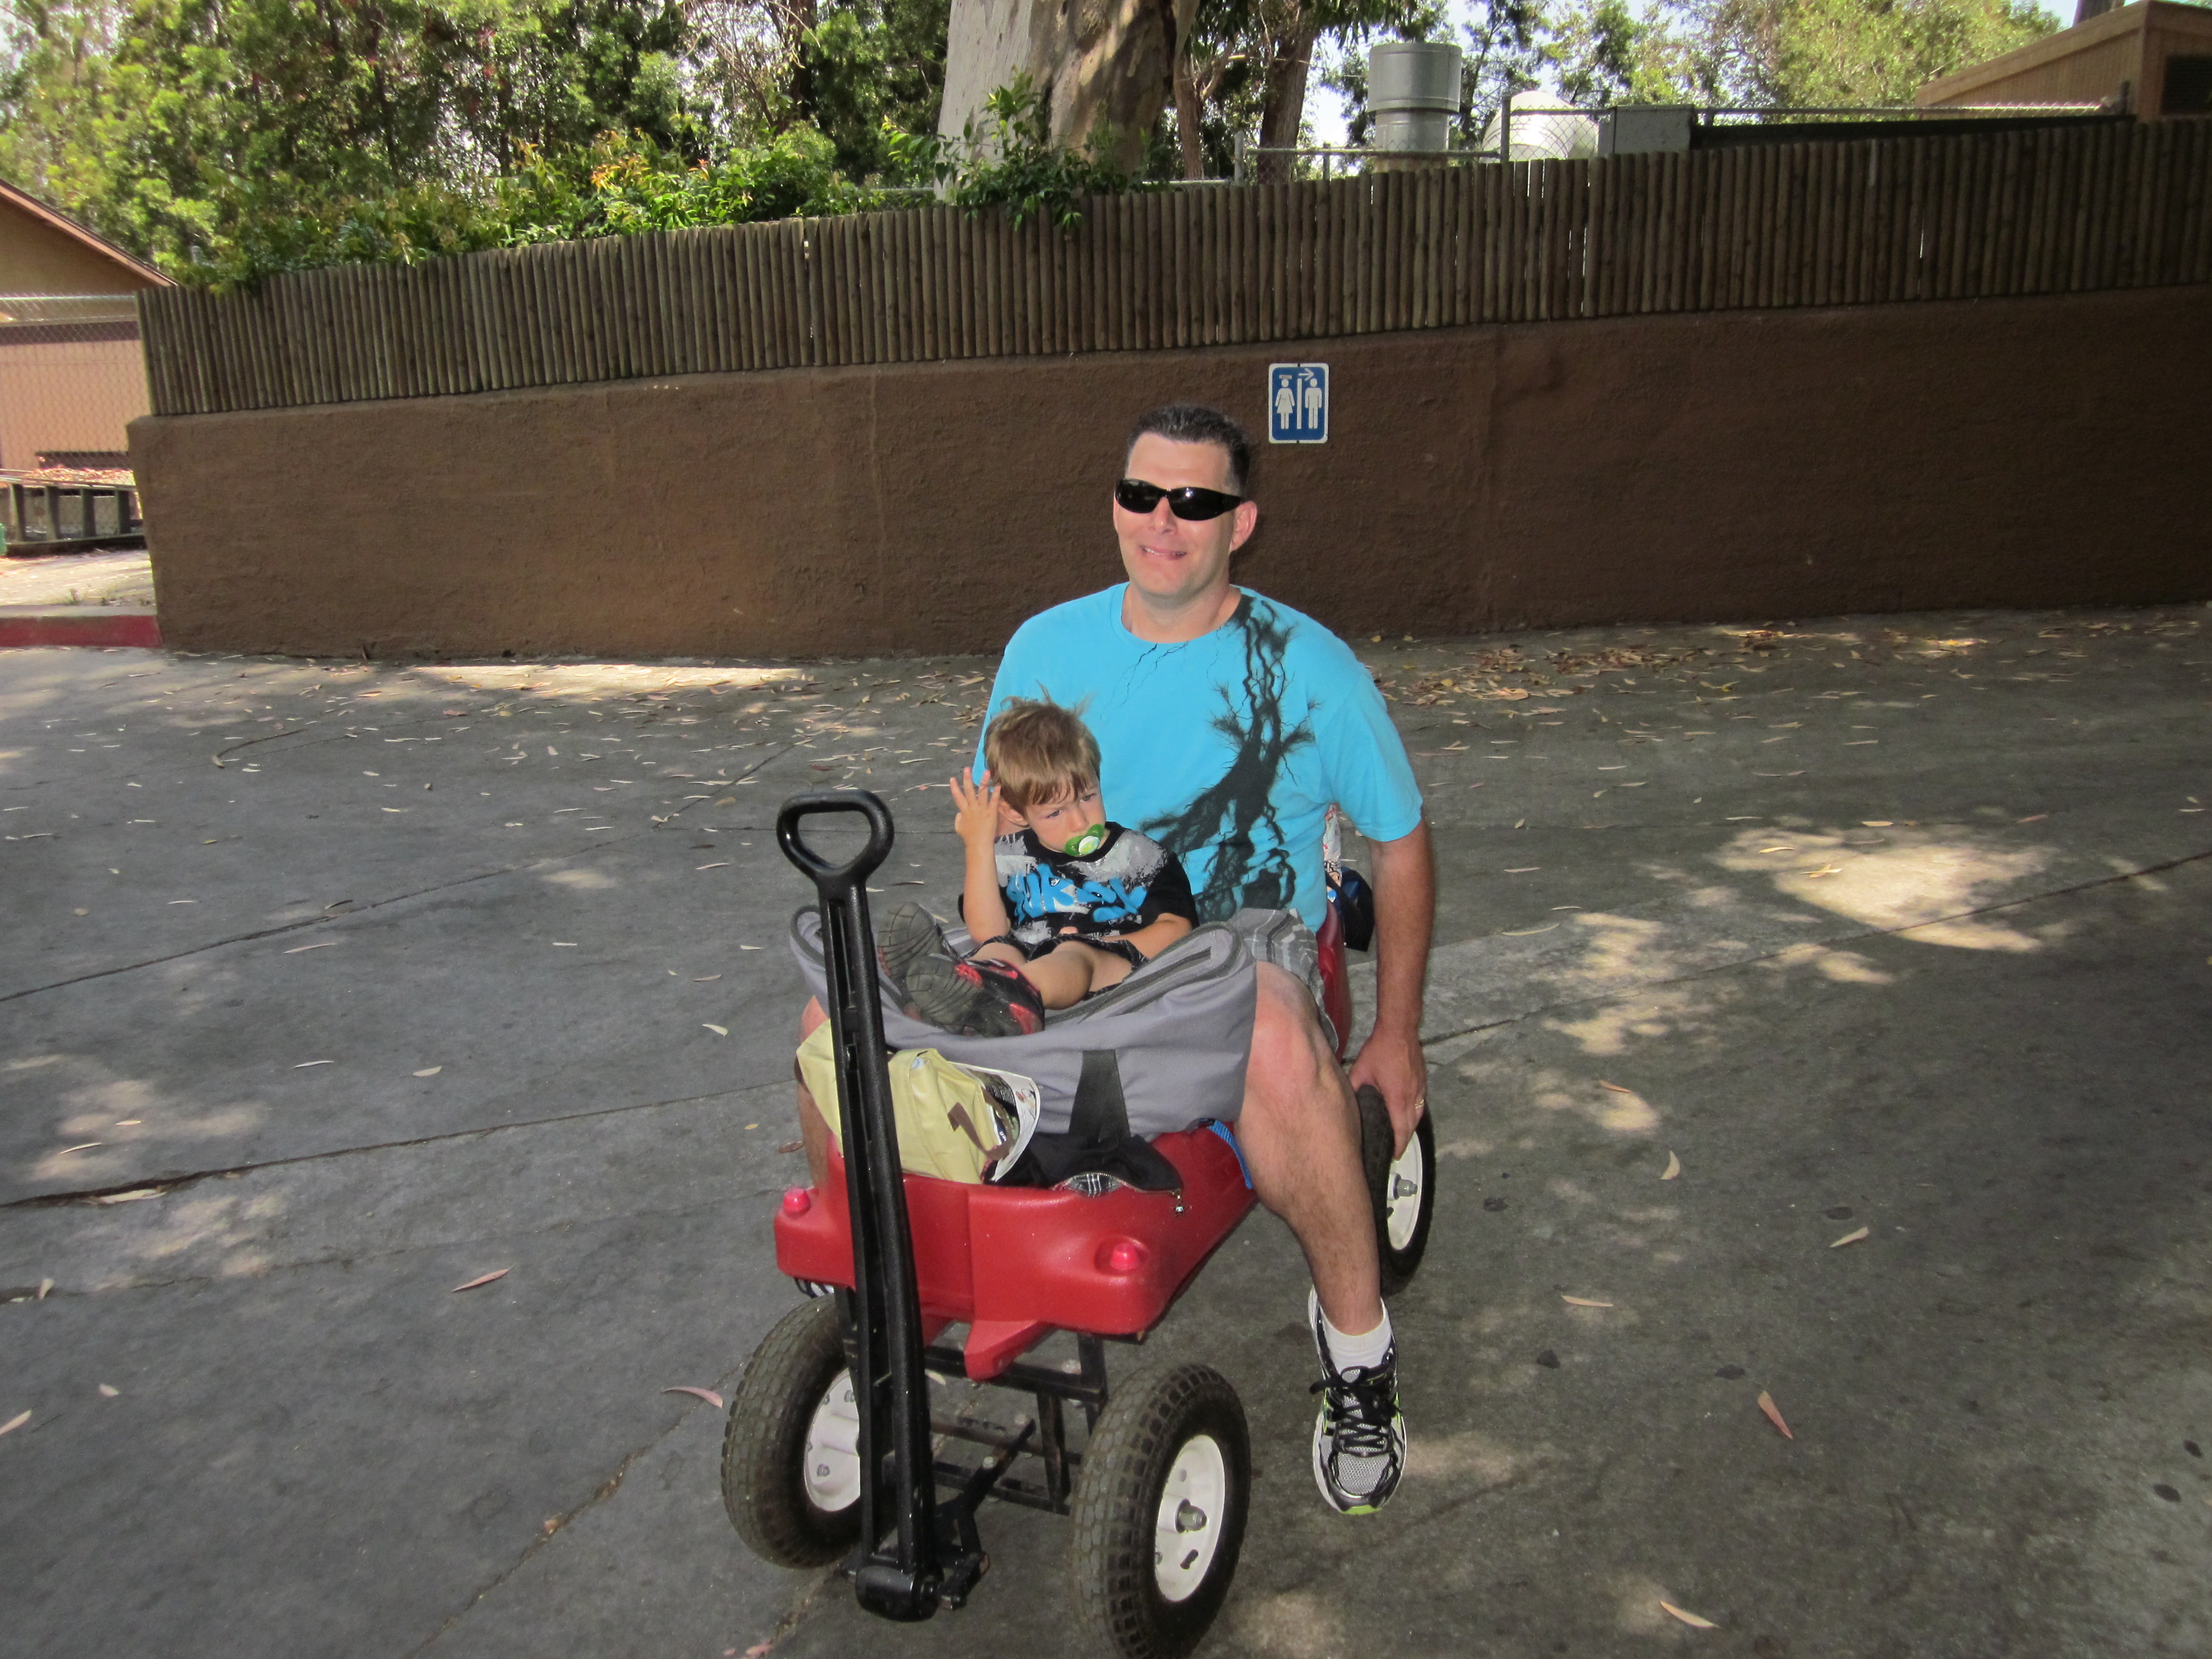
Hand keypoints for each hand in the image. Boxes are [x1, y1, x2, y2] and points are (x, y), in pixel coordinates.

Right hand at [949, 768, 1001, 849]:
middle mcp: (972, 807)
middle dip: (967, 779)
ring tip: (986, 771)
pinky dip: (996, 792)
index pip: (957, 797)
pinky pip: (994, 800)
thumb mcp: (959, 827)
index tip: (952, 778)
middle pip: (969, 791)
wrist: (978, 844)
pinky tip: (998, 784)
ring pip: (982, 792)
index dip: (954, 787)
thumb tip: (959, 813)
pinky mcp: (991, 812)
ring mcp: (982, 809)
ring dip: (983, 781)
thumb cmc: (969, 837)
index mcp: (964, 810)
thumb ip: (958, 818)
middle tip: (967, 768)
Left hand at [1348, 1026, 1426, 1158]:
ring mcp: (1420, 1088)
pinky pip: (1421, 1103)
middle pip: (1412, 1125)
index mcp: (1397, 1097)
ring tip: (1401, 1135)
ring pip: (1418, 1115)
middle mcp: (1412, 1095)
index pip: (1401, 1129)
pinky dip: (1415, 1113)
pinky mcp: (1423, 1080)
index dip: (1399, 1145)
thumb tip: (1347, 1100)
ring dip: (1410, 1127)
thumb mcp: (1361, 1070)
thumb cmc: (1380, 1049)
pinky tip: (1407, 1113)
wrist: (1399, 1029)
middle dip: (1405, 1139)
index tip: (1395, 1155)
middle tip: (1396, 1148)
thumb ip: (1355, 1088)